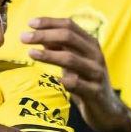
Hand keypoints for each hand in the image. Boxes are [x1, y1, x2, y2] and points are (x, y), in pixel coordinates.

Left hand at [22, 17, 128, 131]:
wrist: (107, 109)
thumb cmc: (85, 80)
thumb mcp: (73, 61)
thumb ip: (59, 47)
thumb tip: (38, 34)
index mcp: (90, 44)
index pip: (70, 25)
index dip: (49, 22)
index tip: (30, 23)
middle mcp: (95, 55)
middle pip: (69, 38)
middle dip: (44, 35)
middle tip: (24, 38)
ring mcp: (96, 73)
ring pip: (71, 59)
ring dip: (49, 54)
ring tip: (31, 53)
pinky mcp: (95, 92)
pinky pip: (77, 84)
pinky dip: (63, 80)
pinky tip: (52, 79)